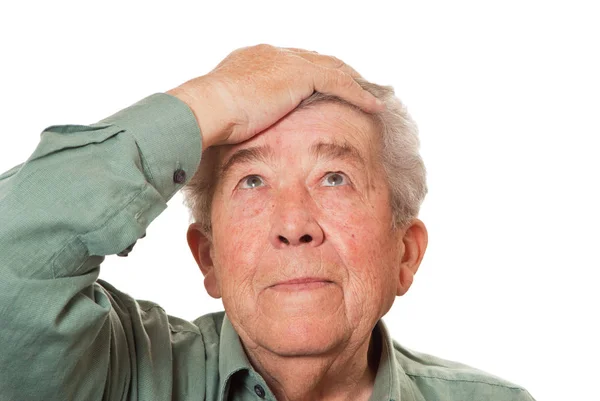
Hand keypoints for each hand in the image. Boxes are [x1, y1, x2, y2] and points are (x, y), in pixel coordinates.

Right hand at [167, 44, 383, 149]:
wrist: (207, 109)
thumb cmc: (210, 119)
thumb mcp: (232, 114)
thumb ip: (246, 115)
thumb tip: (246, 132)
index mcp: (256, 60)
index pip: (294, 64)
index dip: (314, 75)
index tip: (327, 89)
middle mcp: (274, 55)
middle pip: (317, 60)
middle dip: (339, 73)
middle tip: (357, 88)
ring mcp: (287, 61)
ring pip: (332, 68)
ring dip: (354, 82)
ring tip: (371, 96)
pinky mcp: (300, 74)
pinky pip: (339, 82)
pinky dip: (358, 93)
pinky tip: (373, 105)